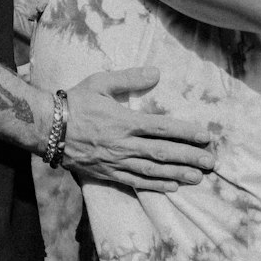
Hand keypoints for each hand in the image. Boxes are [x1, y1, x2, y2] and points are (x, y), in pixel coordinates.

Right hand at [62, 66, 214, 191]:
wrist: (48, 128)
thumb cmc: (75, 102)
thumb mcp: (100, 82)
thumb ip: (129, 79)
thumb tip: (156, 73)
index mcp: (125, 121)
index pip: (163, 128)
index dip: (186, 132)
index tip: (206, 136)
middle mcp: (124, 144)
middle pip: (163, 152)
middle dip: (190, 157)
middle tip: (211, 161)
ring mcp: (117, 161)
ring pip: (153, 171)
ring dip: (178, 174)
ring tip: (198, 178)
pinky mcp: (108, 173)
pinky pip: (136, 181)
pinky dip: (155, 185)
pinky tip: (171, 187)